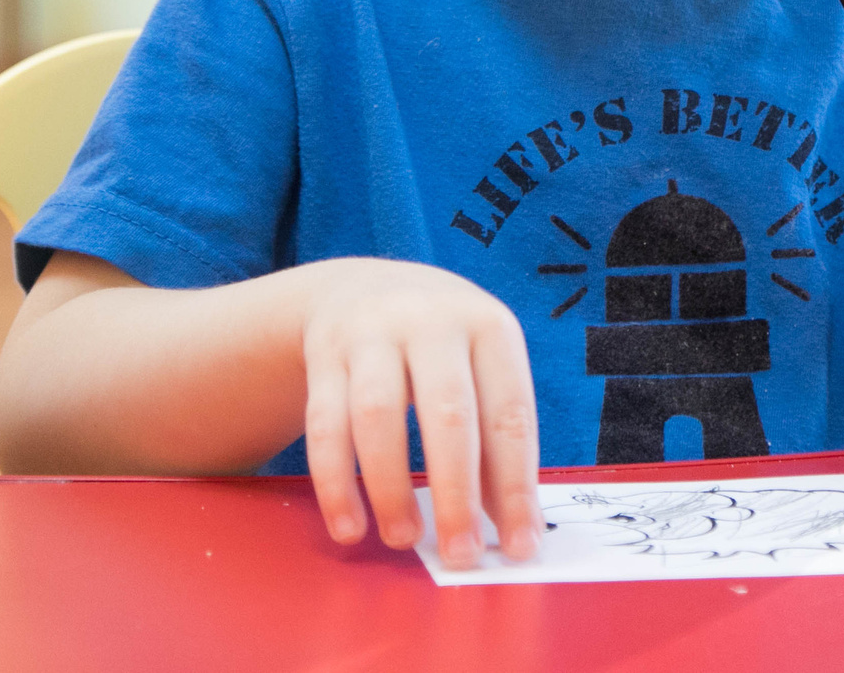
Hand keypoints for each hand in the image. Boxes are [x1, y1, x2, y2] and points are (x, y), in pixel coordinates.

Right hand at [299, 259, 540, 570]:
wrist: (362, 287)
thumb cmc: (443, 348)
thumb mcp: (481, 368)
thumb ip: (494, 439)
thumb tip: (510, 528)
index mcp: (488, 327)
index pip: (509, 414)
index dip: (515, 487)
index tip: (518, 547)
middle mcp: (431, 321)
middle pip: (447, 414)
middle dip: (455, 493)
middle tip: (460, 555)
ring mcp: (372, 333)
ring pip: (377, 418)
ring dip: (390, 489)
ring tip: (405, 540)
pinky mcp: (324, 353)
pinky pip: (325, 425)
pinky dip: (336, 483)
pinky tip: (350, 526)